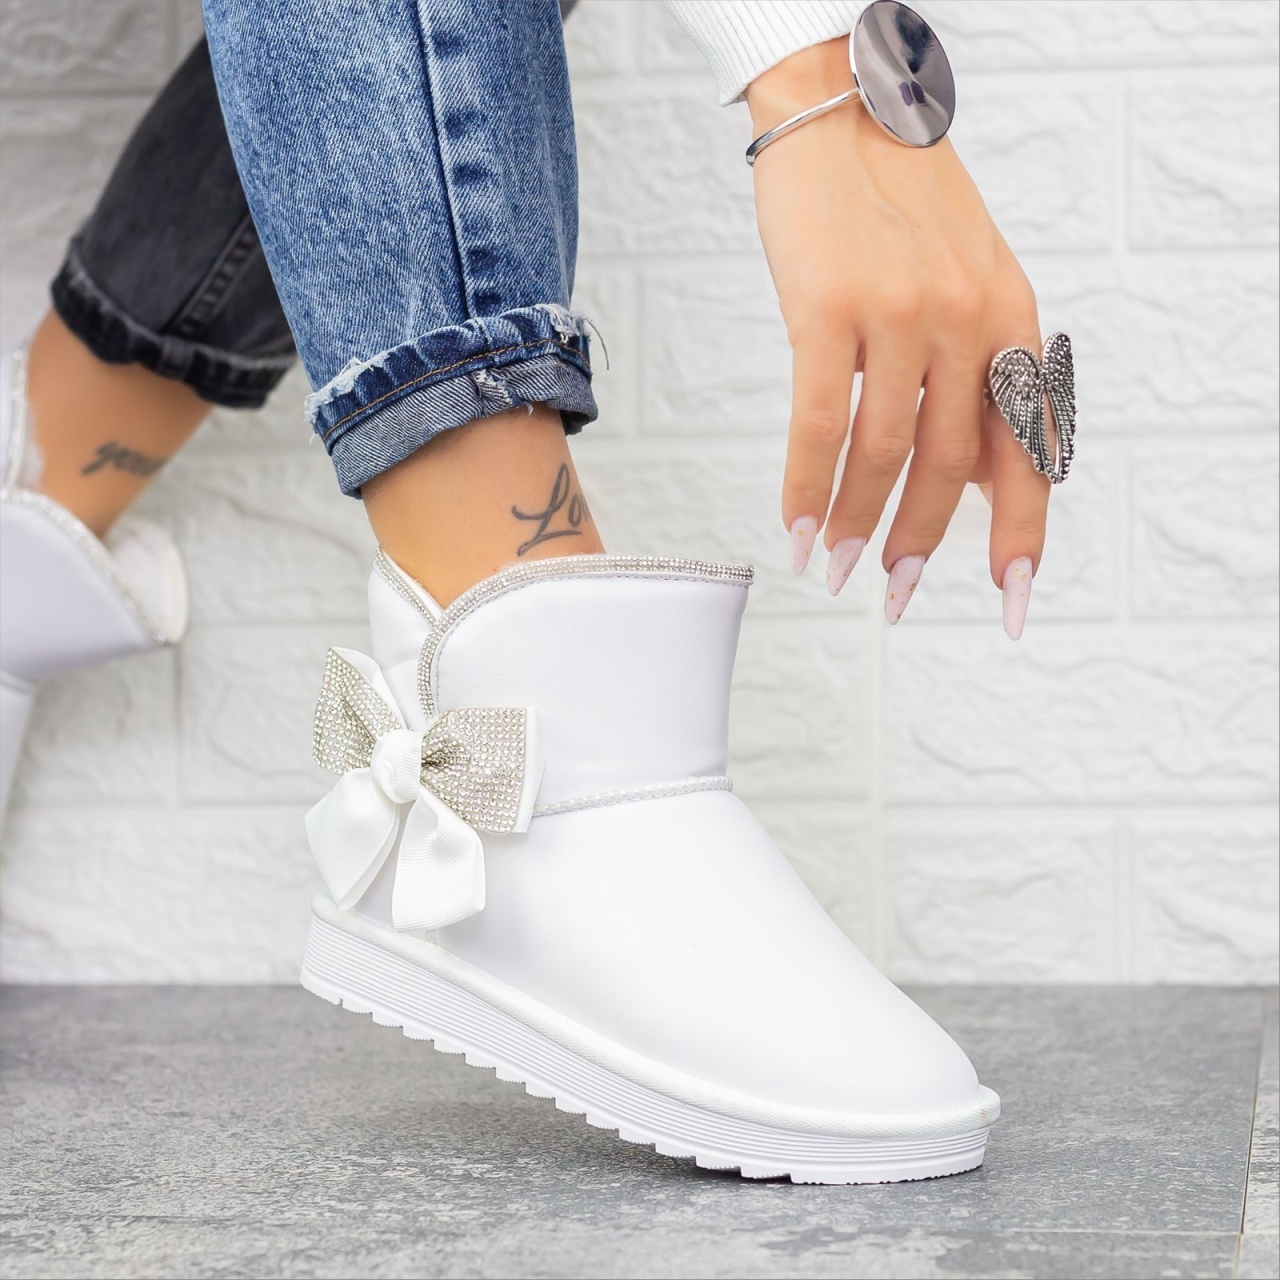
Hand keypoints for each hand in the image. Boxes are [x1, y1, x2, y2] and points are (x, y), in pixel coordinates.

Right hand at [745, 39, 1047, 636]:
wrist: (841, 116)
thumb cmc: (897, 208)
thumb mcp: (966, 282)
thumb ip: (977, 371)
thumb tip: (973, 474)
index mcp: (1011, 317)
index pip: (1028, 447)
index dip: (1021, 532)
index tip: (1011, 600)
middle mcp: (968, 317)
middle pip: (951, 465)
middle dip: (918, 544)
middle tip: (892, 594)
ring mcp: (899, 312)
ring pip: (884, 452)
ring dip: (853, 524)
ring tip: (831, 567)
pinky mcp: (829, 308)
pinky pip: (818, 423)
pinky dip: (805, 486)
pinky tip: (793, 524)